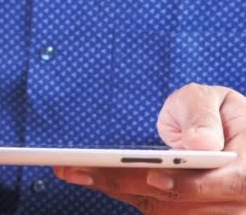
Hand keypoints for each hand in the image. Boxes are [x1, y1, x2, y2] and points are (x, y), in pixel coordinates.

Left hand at [55, 83, 245, 213]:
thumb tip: (200, 143)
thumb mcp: (213, 100)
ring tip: (73, 171)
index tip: (154, 176)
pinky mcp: (185, 213)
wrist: (222, 133)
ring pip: (161, 209)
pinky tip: (89, 177)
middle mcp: (233, 202)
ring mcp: (209, 213)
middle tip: (80, 168)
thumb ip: (204, 116)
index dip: (187, 184)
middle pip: (178, 201)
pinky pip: (152, 208)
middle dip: (127, 183)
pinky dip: (119, 191)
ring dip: (115, 189)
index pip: (220, 184)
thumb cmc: (216, 113)